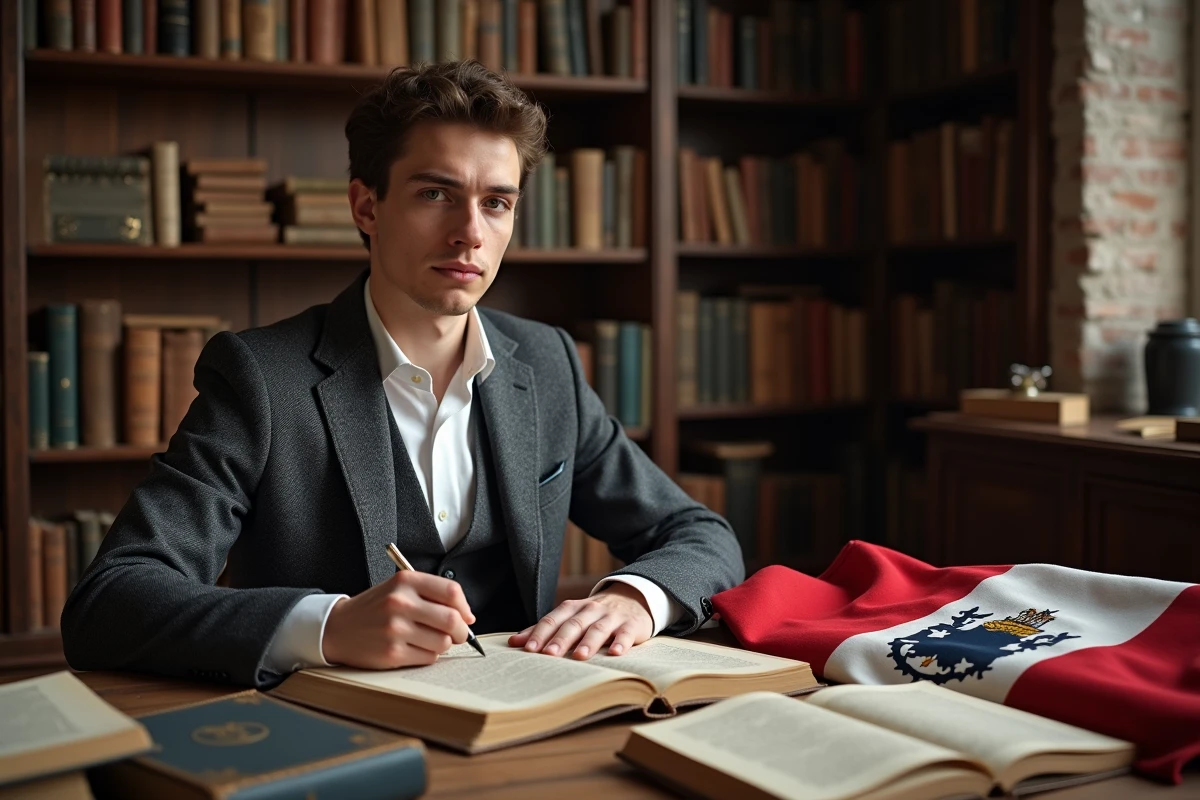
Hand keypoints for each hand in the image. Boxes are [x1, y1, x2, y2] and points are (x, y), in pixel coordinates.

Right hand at [322, 571, 475, 668]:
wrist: (337, 628)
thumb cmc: (374, 608)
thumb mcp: (398, 589)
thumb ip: (431, 595)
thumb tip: (466, 616)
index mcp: (405, 581)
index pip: (451, 592)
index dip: (465, 607)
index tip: (466, 616)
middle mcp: (400, 603)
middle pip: (452, 619)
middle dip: (461, 631)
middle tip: (458, 634)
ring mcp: (396, 629)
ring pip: (443, 642)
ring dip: (443, 645)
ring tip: (429, 640)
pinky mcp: (392, 652)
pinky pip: (429, 658)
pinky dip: (429, 655)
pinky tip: (415, 648)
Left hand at [508, 582, 652, 658]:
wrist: (632, 598)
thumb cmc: (594, 614)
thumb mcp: (570, 617)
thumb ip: (544, 629)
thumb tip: (513, 643)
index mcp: (572, 608)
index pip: (553, 620)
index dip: (540, 633)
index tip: (528, 649)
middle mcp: (590, 610)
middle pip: (573, 624)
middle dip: (561, 639)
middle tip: (549, 655)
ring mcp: (611, 616)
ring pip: (598, 628)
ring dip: (588, 642)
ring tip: (579, 656)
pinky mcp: (631, 624)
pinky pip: (625, 633)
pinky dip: (621, 643)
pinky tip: (616, 653)